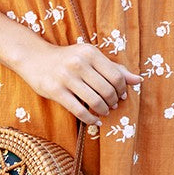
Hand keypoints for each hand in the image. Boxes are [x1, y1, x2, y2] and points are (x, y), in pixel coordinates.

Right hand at [15, 38, 143, 125]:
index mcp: (90, 53)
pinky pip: (79, 111)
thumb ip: (114, 68)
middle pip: (107, 90)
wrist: (35, 58)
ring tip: (104, 112)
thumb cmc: (67, 58)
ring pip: (95, 102)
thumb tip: (139, 80)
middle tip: (113, 105)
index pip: (116, 76)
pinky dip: (91, 119)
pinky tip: (95, 121)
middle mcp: (79, 63)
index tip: (121, 95)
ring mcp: (66, 78)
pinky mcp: (55, 91)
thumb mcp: (90, 57)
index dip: (122, 90)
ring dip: (103, 111)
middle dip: (113, 102)